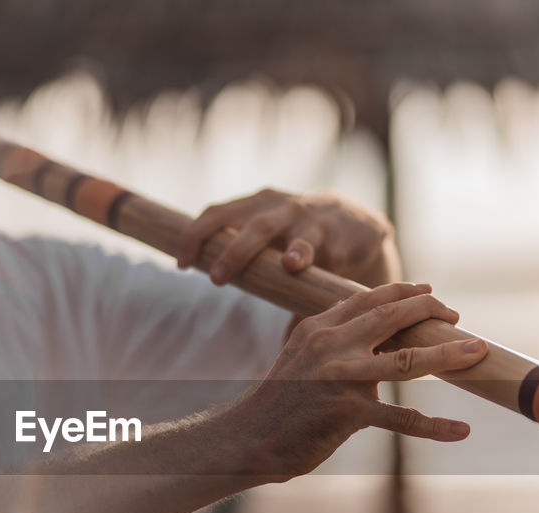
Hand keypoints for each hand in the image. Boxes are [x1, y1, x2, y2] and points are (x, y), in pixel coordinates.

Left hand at [175, 188, 400, 286]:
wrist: (357, 224)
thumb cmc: (300, 237)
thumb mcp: (269, 238)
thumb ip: (244, 257)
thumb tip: (205, 280)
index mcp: (255, 206)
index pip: (217, 214)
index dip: (195, 235)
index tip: (181, 263)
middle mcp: (277, 207)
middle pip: (246, 223)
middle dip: (230, 250)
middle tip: (216, 278)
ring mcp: (305, 218)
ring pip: (275, 230)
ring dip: (265, 250)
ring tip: (276, 267)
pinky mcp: (332, 235)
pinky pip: (315, 245)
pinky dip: (303, 254)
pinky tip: (295, 265)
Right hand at [230, 282, 486, 480]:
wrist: (248, 438)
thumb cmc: (278, 402)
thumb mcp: (300, 358)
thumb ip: (332, 343)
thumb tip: (370, 341)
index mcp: (319, 326)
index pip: (370, 299)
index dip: (406, 293)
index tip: (430, 295)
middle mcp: (331, 344)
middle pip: (394, 317)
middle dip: (431, 313)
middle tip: (456, 318)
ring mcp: (340, 377)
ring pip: (408, 361)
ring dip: (448, 356)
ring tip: (476, 351)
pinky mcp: (347, 413)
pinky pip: (401, 419)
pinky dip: (435, 426)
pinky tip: (461, 430)